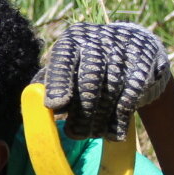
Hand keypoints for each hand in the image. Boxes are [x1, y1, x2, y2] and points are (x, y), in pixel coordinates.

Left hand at [38, 21, 172, 140]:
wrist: (134, 46)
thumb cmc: (88, 63)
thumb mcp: (67, 65)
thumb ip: (49, 80)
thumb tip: (31, 100)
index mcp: (73, 39)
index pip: (64, 59)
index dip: (59, 82)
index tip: (55, 106)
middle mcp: (98, 41)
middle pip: (90, 79)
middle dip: (82, 111)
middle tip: (74, 134)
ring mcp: (123, 51)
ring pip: (111, 90)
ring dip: (101, 118)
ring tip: (93, 134)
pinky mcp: (142, 65)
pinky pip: (130, 96)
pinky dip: (120, 118)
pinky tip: (113, 133)